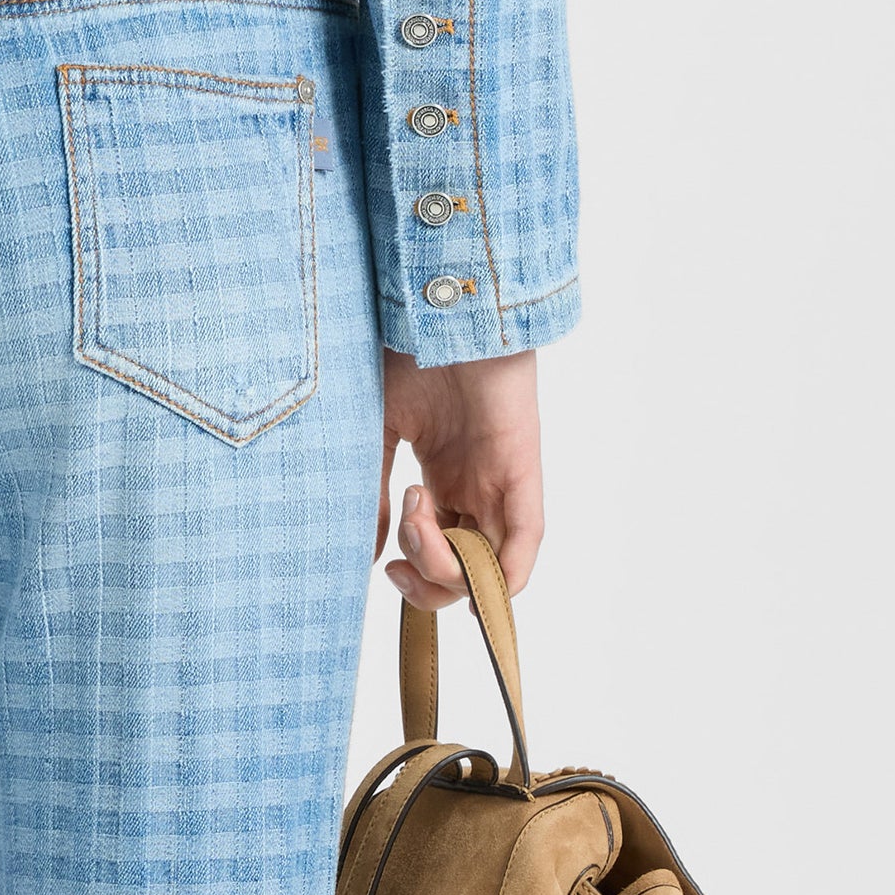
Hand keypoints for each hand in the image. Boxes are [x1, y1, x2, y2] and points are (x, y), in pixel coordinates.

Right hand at [378, 347, 542, 608]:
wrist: (438, 308)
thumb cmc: (409, 354)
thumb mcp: (379, 435)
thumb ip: (376, 496)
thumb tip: (371, 553)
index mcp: (445, 477)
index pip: (443, 553)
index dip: (417, 575)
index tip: (385, 564)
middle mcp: (476, 486)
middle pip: (466, 570)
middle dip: (428, 586)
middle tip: (397, 563)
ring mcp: (500, 481)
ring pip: (488, 566)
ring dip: (444, 570)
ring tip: (414, 520)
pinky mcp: (521, 472)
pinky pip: (523, 542)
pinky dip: (499, 574)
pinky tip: (459, 565)